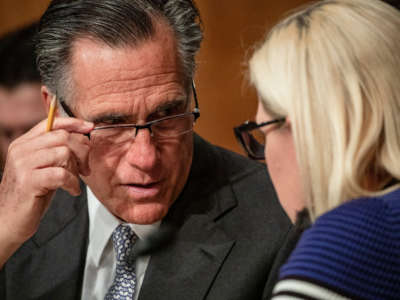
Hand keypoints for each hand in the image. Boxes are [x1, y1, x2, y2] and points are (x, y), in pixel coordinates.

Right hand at [0, 117, 92, 265]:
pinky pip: (62, 174)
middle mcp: (21, 150)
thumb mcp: (44, 167)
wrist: (9, 221)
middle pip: (63, 137)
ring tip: (73, 181)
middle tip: (85, 169)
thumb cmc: (32, 194)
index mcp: (23, 143)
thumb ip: (56, 151)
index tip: (89, 127)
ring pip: (63, 153)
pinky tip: (72, 191)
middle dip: (81, 151)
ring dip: (76, 169)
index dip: (73, 123)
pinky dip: (72, 183)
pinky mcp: (28, 181)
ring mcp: (23, 165)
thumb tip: (83, 137)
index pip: (51, 123)